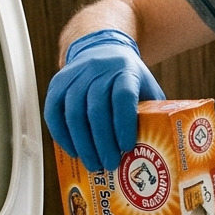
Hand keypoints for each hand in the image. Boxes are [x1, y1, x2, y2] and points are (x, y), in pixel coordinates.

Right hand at [44, 29, 164, 170]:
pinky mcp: (57, 83)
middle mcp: (98, 70)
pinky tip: (73, 151)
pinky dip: (61, 135)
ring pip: (73, 113)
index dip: (124, 123)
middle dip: (102, 142)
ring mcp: (74, 75)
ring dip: (82, 144)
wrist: (100, 50)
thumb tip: (161, 147)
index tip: (127, 147)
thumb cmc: (128, 78)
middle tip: (109, 165)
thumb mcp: (145, 87)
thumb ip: (152, 111)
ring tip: (93, 164)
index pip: (123, 96)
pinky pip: (53, 112)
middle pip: (96, 109)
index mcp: (124, 70)